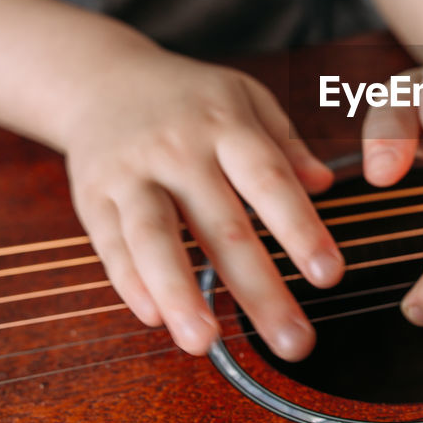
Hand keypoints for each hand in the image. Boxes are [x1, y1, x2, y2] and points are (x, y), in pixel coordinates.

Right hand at [58, 46, 338, 359]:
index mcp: (226, 124)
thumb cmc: (189, 97)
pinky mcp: (93, 197)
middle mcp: (179, 150)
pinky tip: (155, 319)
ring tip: (206, 344)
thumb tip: (326, 183)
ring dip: (181, 294)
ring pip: (155, 239)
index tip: (330, 276)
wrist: (99, 78)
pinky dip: (131, 283)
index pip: (270, 182)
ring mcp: (132, 173)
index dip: (301, 230)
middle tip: (294, 342)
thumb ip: (286, 142)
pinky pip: (111, 245)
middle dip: (259, 290)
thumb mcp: (246, 97)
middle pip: (222, 226)